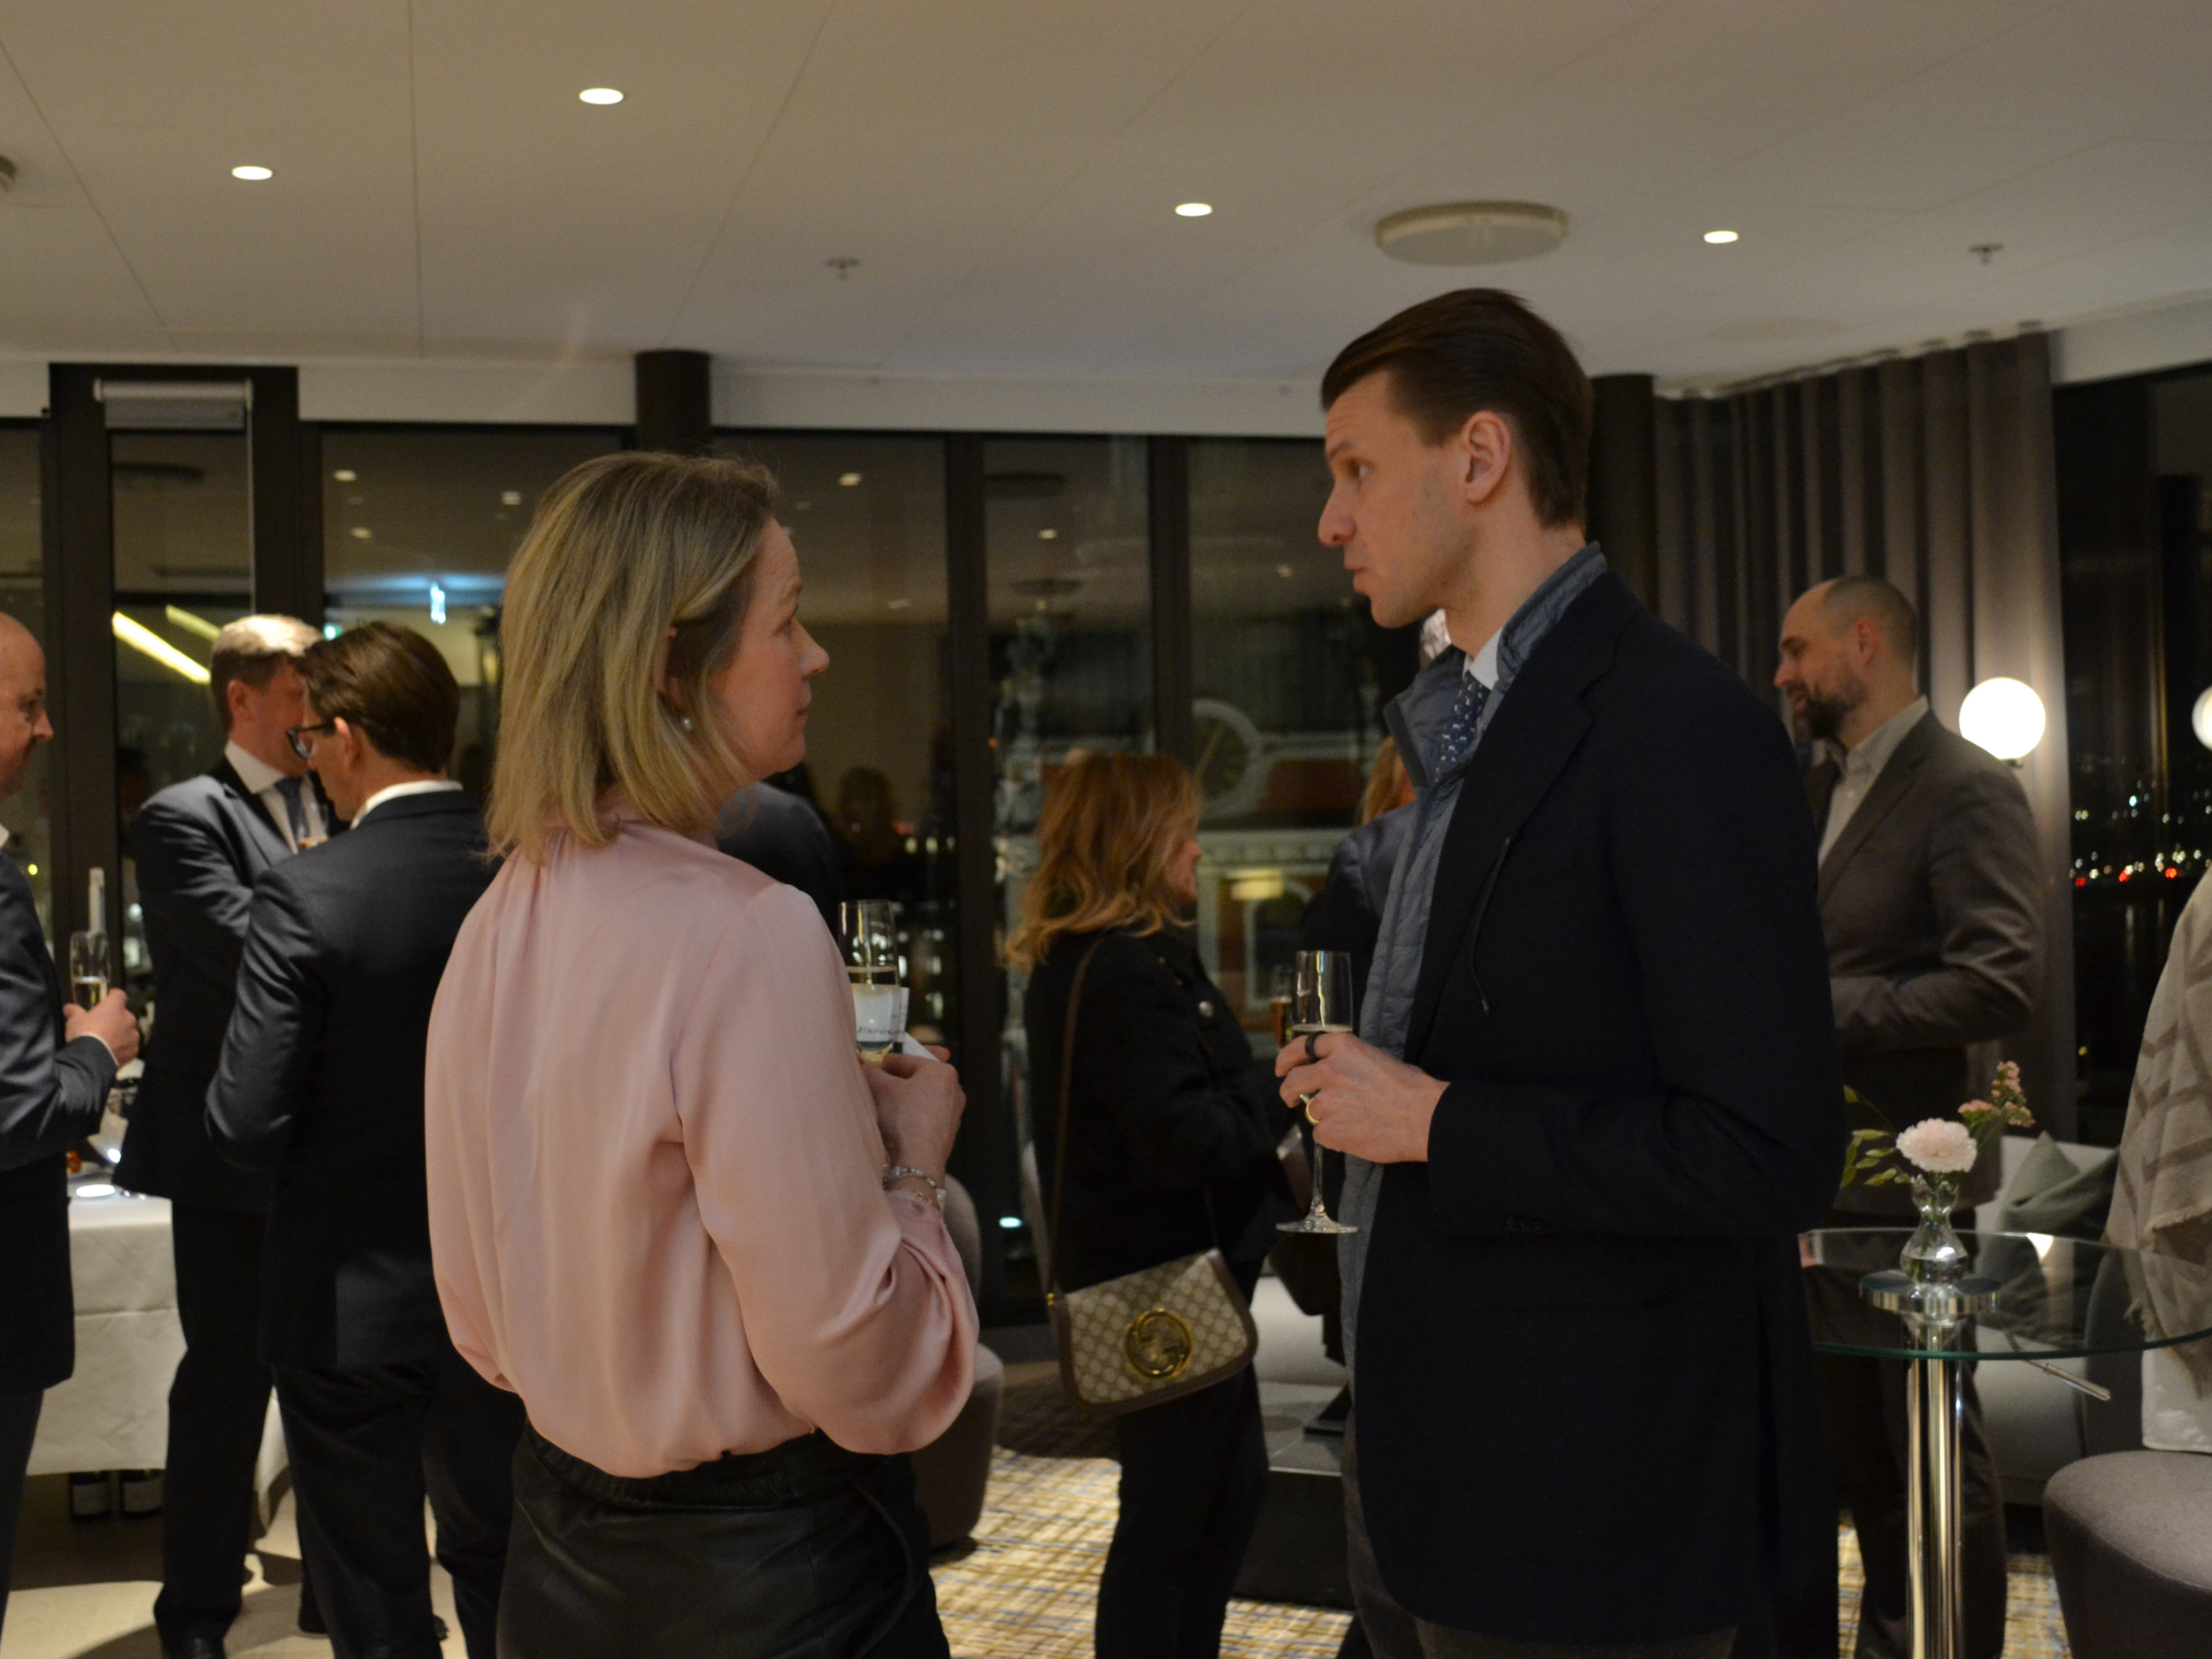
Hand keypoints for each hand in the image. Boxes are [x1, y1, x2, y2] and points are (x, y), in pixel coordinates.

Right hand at [65, 989, 139, 1068]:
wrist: (91, 1059)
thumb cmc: (83, 1034)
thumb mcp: (74, 1021)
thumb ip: (74, 1011)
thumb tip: (68, 1007)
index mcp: (114, 1007)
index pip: (119, 995)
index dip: (113, 996)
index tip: (108, 1000)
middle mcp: (128, 1018)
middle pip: (124, 1015)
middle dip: (115, 1019)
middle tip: (103, 1026)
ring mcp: (133, 1035)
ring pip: (128, 1031)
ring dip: (121, 1034)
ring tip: (107, 1042)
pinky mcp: (133, 1050)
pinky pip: (129, 1047)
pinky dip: (123, 1048)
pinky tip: (112, 1053)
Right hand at [864, 1049, 964, 1180]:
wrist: (917, 1160)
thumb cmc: (902, 1118)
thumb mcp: (880, 1089)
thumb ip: (871, 1072)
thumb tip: (865, 1066)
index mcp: (942, 1071)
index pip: (909, 1059)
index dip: (887, 1061)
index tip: (874, 1065)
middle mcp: (954, 1088)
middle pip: (919, 1077)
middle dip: (899, 1079)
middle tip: (881, 1082)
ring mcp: (954, 1111)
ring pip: (924, 1097)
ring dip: (906, 1097)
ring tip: (887, 1103)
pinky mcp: (949, 1131)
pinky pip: (927, 1115)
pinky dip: (913, 1113)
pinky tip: (899, 1121)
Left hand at [1274, 1029, 1442, 1164]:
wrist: (1423, 1118)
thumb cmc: (1410, 1087)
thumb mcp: (1377, 1058)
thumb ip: (1350, 1063)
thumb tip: (1337, 1076)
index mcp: (1343, 1047)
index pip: (1303, 1047)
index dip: (1287, 1058)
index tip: (1282, 1069)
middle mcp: (1328, 1070)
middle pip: (1294, 1080)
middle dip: (1288, 1091)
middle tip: (1290, 1099)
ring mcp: (1326, 1102)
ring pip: (1312, 1111)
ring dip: (1325, 1117)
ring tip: (1352, 1121)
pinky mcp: (1328, 1130)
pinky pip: (1321, 1135)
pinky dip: (1333, 1137)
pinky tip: (1354, 1135)